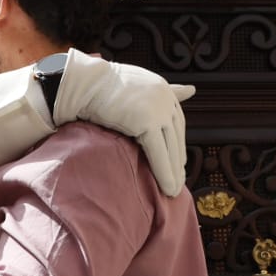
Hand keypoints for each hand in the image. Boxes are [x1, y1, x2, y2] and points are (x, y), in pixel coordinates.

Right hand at [50, 50, 194, 195]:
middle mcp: (164, 98)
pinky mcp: (147, 122)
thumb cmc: (102, 86)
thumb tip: (192, 89)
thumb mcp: (139, 85)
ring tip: (173, 190)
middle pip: (175, 137)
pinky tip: (167, 187)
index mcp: (162, 89)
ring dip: (174, 172)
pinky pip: (159, 153)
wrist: (83, 85)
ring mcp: (158, 109)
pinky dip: (164, 173)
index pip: (176, 122)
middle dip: (177, 161)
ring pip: (170, 147)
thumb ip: (164, 91)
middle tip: (178, 181)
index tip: (177, 162)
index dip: (177, 144)